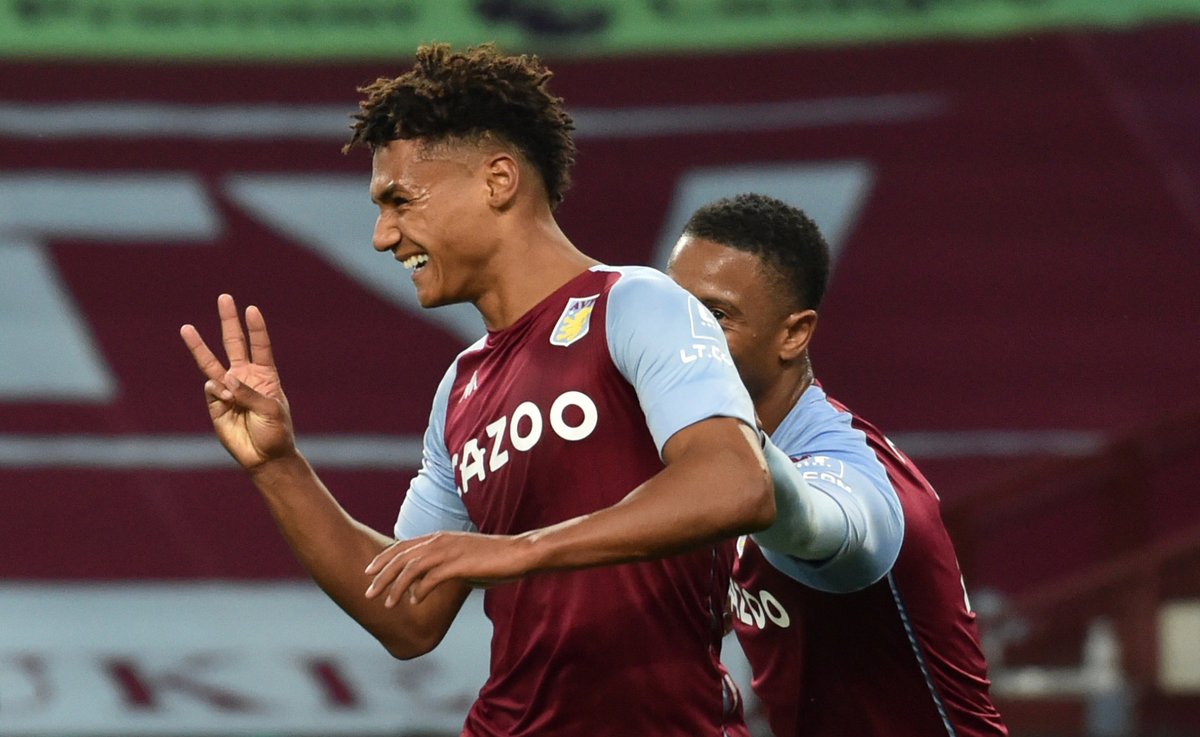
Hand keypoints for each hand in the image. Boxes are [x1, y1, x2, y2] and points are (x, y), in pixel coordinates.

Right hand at [180, 294, 294, 470]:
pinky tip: (225, 397)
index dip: (256, 328)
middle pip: (234, 343)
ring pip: (211, 363)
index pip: (260, 345)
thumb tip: (224, 380)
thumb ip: (248, 393)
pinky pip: (211, 389)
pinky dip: (217, 390)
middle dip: (229, 321)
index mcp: (265, 375)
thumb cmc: (275, 432)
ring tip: (186, 328)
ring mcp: (228, 389)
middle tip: (224, 298)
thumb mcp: (269, 410)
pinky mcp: (215, 404)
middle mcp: (245, 377)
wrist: (264, 457)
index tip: (251, 309)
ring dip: (199, 346)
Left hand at [364, 532, 536, 606]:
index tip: (368, 572)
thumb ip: (441, 570)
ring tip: (386, 603)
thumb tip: (421, 588)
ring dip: (395, 586)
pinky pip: (431, 578)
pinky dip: (419, 591)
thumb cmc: (494, 559)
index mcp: (440, 537)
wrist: (520, 553)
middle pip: (401, 556)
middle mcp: (440, 541)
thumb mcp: (462, 562)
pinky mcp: (459, 565)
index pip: (403, 546)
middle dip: (381, 575)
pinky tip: (413, 603)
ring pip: (411, 567)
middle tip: (368, 592)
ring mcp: (449, 551)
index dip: (384, 559)